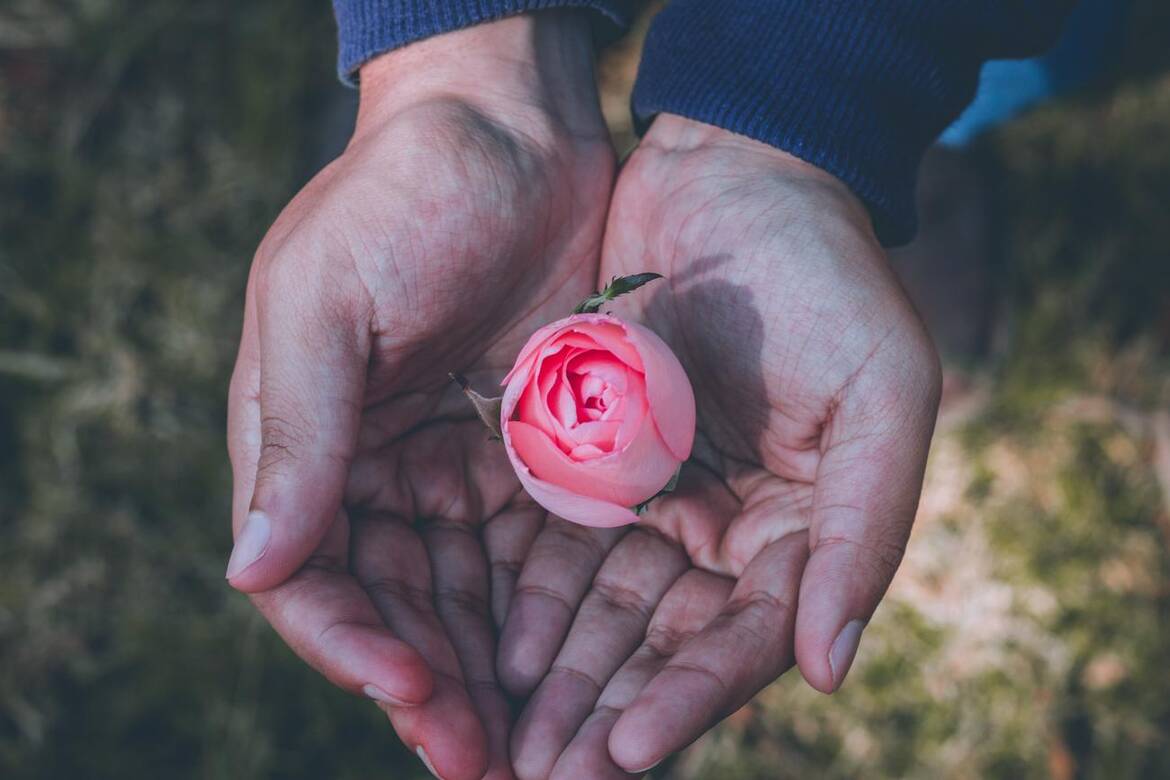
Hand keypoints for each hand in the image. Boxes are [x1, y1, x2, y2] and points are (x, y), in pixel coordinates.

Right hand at [225, 14, 613, 778]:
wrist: (508, 127)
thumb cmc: (401, 197)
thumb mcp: (328, 303)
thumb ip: (296, 435)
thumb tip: (251, 571)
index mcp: (306, 442)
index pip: (312, 576)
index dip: (355, 644)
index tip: (417, 690)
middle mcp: (375, 469)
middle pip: (395, 608)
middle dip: (435, 689)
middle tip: (490, 767)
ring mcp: (453, 465)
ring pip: (464, 599)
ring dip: (492, 676)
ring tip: (539, 751)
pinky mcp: (529, 452)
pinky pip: (529, 552)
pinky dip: (545, 614)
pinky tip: (577, 667)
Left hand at [499, 114, 941, 777]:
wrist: (735, 170)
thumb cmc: (826, 274)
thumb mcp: (881, 392)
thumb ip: (866, 532)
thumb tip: (830, 671)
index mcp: (805, 529)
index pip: (746, 640)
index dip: (689, 700)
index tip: (623, 753)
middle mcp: (727, 530)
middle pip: (662, 646)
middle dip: (604, 715)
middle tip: (540, 778)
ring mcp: (654, 498)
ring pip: (599, 613)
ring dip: (554, 680)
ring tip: (498, 742)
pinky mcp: (591, 459)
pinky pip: (551, 547)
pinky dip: (521, 603)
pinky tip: (482, 651)